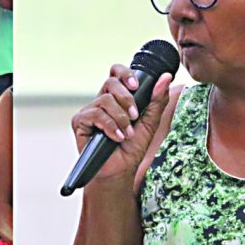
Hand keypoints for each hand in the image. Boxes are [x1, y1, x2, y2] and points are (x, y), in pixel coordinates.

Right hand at [70, 65, 173, 183]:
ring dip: (121, 118)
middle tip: (135, 116)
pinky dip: (110, 126)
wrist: (120, 170)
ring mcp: (90, 111)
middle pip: (111, 82)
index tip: (136, 85)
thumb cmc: (132, 149)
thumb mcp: (150, 123)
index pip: (116, 73)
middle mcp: (102, 101)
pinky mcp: (80, 122)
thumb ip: (157, 100)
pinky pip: (95, 114)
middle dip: (127, 98)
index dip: (124, 73)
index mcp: (117, 98)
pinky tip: (116, 137)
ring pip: (105, 100)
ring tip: (126, 134)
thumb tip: (165, 77)